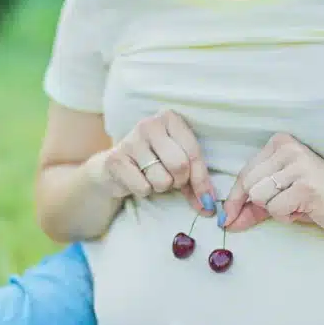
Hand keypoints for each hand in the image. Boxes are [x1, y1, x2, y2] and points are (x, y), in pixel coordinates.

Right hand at [93, 109, 216, 214]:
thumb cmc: (154, 163)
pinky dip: (144, 191)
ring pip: (161, 179)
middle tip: (172, 181)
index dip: (202, 180)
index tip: (207, 201)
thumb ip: (195, 181)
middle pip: (179, 165)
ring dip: (160, 187)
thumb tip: (208, 205)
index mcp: (170, 118)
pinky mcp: (115, 159)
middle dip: (179, 182)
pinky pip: (143, 187)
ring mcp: (131, 140)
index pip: (194, 153)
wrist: (115, 168)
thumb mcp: (178, 165)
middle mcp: (150, 124)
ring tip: (151, 177)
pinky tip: (137, 180)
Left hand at [222, 133, 323, 234]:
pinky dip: (288, 217)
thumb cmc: (320, 200)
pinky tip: (308, 208)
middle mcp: (288, 148)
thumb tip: (225, 220)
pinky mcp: (306, 184)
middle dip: (262, 204)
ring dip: (277, 210)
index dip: (236, 199)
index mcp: (280, 143)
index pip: (244, 174)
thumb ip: (253, 207)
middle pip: (248, 186)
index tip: (227, 217)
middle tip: (287, 204)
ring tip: (300, 204)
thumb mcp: (281, 199)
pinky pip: (276, 209)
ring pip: (260, 197)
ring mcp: (298, 164)